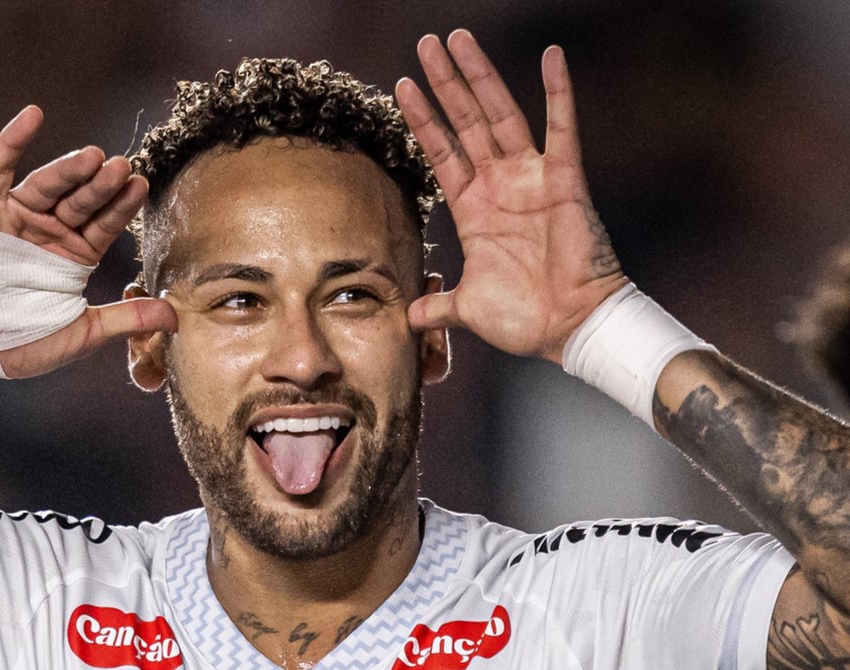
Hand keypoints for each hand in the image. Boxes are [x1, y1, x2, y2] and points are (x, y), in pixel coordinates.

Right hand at [0, 106, 175, 378]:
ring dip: (69, 168)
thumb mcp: (84, 333)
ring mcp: (14, 218)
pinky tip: (33, 115)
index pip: (104, 224)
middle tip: (122, 166)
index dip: (122, 206)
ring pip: (47, 185)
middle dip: (101, 185)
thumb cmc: (20, 343)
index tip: (141, 185)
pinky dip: (11, 141)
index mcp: (73, 255)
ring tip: (94, 155)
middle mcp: (47, 232)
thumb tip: (177, 319)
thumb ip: (128, 319)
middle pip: (80, 201)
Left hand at [396, 31, 626, 363]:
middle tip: (426, 43)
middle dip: (444, 83)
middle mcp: (500, 185)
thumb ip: (437, 305)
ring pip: (501, 115)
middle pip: (466, 122)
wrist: (569, 328)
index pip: (441, 152)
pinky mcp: (565, 180)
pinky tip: (552, 56)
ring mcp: (531, 179)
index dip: (423, 119)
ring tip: (458, 40)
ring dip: (479, 77)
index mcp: (474, 209)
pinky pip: (563, 128)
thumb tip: (410, 318)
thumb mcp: (467, 309)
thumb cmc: (524, 319)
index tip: (401, 86)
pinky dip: (559, 92)